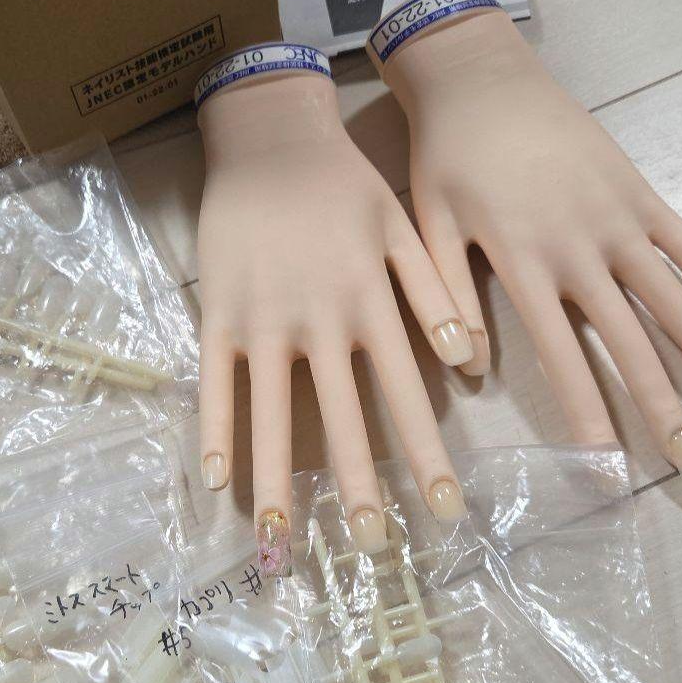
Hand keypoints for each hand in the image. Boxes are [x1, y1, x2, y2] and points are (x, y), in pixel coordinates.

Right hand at [196, 66, 472, 567]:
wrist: (269, 137)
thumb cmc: (342, 184)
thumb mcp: (402, 225)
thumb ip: (432, 291)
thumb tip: (466, 360)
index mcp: (370, 303)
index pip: (404, 393)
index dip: (425, 453)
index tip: (442, 508)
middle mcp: (319, 321)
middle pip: (342, 417)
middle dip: (359, 485)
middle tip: (373, 545)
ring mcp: (263, 320)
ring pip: (273, 413)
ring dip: (279, 478)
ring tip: (282, 537)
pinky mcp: (218, 314)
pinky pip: (215, 381)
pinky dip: (215, 429)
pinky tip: (217, 479)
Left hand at [379, 6, 681, 501]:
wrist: (480, 78)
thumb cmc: (447, 156)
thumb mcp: (429, 227)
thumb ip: (449, 300)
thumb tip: (469, 373)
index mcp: (525, 262)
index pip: (563, 356)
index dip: (590, 414)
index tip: (614, 468)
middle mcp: (582, 247)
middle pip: (635, 343)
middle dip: (669, 411)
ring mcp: (619, 218)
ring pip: (676, 301)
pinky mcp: (639, 192)